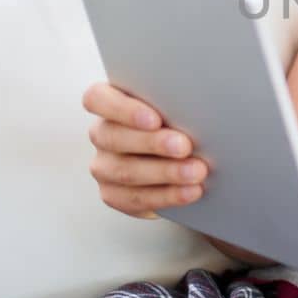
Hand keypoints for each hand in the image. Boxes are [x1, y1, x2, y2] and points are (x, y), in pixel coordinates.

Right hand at [81, 82, 207, 218]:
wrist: (181, 159)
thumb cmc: (177, 122)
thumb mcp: (175, 107)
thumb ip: (175, 103)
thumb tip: (200, 105)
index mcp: (109, 102)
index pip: (97, 99)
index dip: (122, 109)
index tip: (155, 119)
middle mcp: (102, 133)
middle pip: (114, 137)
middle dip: (153, 143)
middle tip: (184, 146)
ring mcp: (104, 166)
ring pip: (126, 171)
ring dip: (166, 172)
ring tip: (196, 171)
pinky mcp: (113, 194)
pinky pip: (135, 198)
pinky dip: (167, 195)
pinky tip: (190, 191)